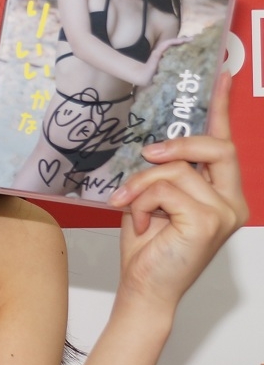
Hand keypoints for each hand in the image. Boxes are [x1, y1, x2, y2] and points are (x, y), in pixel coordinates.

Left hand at [108, 73, 247, 307]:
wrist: (144, 289)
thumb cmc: (149, 249)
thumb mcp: (154, 199)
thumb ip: (166, 172)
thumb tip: (157, 148)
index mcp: (222, 193)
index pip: (224, 144)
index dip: (221, 107)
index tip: (220, 75)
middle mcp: (232, 202)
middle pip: (213, 147)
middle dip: (176, 146)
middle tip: (147, 157)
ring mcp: (225, 212)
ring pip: (176, 170)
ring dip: (142, 186)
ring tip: (131, 208)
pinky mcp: (208, 221)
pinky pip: (165, 189)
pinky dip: (143, 201)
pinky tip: (141, 224)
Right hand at [141, 36, 190, 85]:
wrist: (143, 78)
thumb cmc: (153, 80)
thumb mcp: (168, 76)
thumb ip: (175, 74)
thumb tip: (188, 79)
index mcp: (166, 60)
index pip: (177, 52)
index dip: (185, 49)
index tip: (195, 49)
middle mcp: (163, 54)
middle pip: (176, 46)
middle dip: (185, 43)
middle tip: (196, 41)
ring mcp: (159, 52)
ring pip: (172, 43)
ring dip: (182, 40)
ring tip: (192, 39)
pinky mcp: (157, 51)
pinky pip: (167, 44)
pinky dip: (175, 41)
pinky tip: (183, 40)